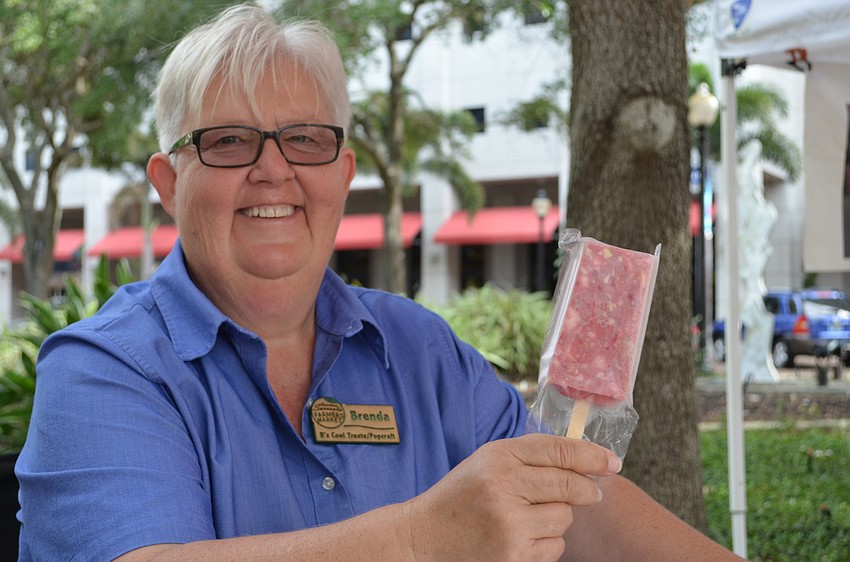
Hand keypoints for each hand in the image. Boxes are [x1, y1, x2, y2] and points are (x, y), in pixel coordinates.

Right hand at [402, 433, 620, 561]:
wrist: (425, 535)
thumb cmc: (464, 494)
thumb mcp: (489, 461)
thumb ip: (530, 456)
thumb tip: (585, 458)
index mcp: (499, 456)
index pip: (559, 450)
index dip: (592, 455)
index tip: (611, 462)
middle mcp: (504, 486)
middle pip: (570, 484)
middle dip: (587, 489)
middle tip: (591, 492)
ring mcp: (509, 523)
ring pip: (565, 518)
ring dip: (558, 518)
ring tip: (531, 516)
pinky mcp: (513, 554)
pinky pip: (555, 546)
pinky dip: (548, 543)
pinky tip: (524, 536)